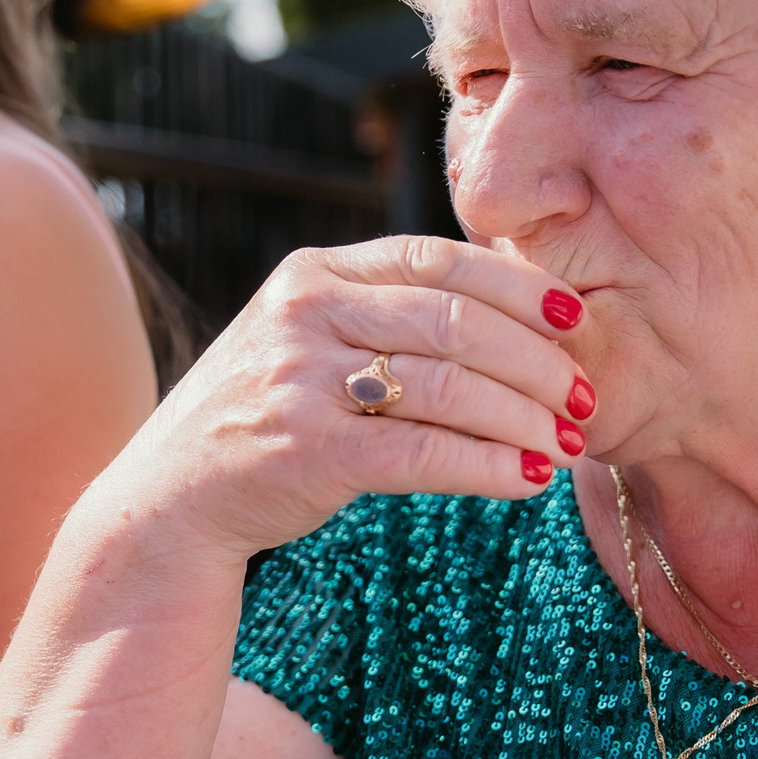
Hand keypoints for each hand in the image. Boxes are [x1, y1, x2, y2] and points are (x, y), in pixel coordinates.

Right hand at [101, 236, 589, 560]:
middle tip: (585, 396)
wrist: (171, 498)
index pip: (438, 260)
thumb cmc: (264, 418)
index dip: (517, 287)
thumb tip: (514, 314)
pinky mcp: (308, 451)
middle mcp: (304, 314)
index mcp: (314, 274)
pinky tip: (527, 480)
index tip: (574, 320)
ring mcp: (302, 382)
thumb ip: (383, 312)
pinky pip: (424, 452)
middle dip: (535, 362)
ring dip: (524, 418)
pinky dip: (488, 466)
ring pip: (449, 387)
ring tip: (567, 442)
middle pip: (455, 321)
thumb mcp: (307, 338)